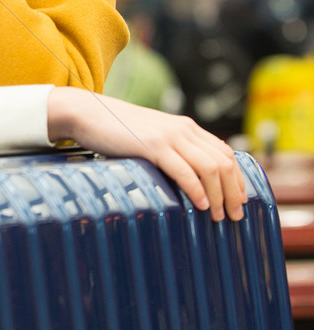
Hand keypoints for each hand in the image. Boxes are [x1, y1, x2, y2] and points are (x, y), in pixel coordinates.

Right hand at [48, 87, 247, 221]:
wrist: (90, 113)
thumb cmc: (119, 131)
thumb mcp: (153, 138)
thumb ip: (173, 151)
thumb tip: (190, 179)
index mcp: (187, 127)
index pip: (226, 153)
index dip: (238, 180)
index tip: (239, 202)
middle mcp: (184, 129)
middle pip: (224, 163)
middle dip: (233, 193)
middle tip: (235, 216)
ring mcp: (170, 136)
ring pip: (210, 168)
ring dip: (218, 196)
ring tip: (217, 216)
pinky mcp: (153, 145)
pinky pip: (184, 170)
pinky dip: (196, 190)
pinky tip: (199, 205)